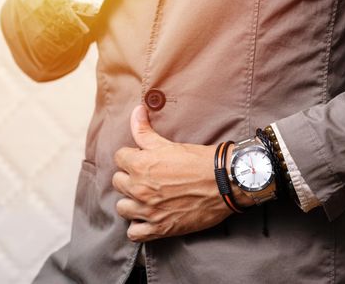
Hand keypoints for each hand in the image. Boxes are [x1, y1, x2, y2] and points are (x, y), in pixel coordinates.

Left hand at [112, 105, 253, 241]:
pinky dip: (139, 227)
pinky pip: (134, 233)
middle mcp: (140, 188)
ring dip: (132, 202)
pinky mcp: (159, 228)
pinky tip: (148, 218)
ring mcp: (148, 210)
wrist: (225, 182)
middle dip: (131, 178)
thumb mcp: (170, 143)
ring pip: (123, 207)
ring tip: (147, 198)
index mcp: (140, 165)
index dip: (132, 157)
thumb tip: (136, 110)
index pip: (119, 158)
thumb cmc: (200, 161)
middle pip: (118, 182)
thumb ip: (145, 130)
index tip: (145, 160)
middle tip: (149, 177)